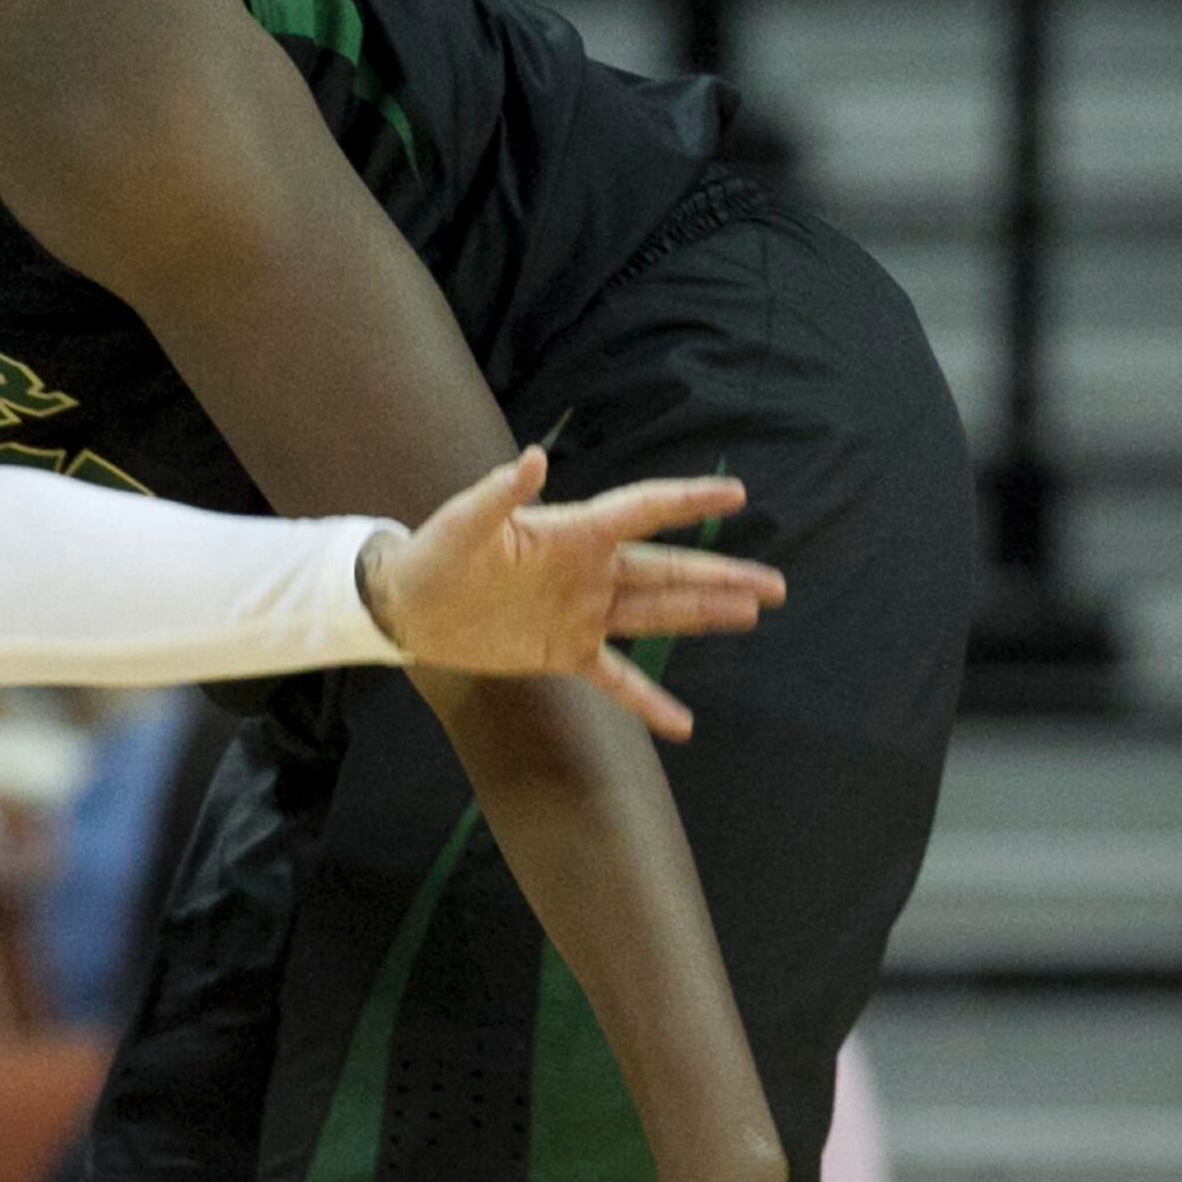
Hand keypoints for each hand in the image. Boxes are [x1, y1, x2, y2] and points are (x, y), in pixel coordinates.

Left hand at [366, 448, 782, 740]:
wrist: (407, 606)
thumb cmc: (435, 552)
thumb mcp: (464, 522)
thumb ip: (501, 492)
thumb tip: (533, 457)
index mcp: (573, 533)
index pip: (642, 511)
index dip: (687, 504)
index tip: (734, 496)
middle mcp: (589, 572)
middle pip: (668, 572)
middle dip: (721, 576)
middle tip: (773, 583)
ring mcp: (582, 614)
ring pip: (656, 615)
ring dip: (704, 616)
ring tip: (754, 614)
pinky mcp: (564, 652)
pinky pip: (616, 679)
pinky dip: (647, 702)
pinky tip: (683, 724)